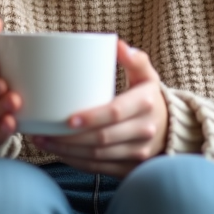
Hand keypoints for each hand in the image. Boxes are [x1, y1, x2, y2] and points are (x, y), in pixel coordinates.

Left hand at [30, 40, 168, 176]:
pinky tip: (59, 154)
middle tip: (41, 133)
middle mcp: (144, 131)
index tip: (66, 119)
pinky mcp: (131, 168)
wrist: (172, 128)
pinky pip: (100, 169)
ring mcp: (138, 153)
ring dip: (67, 152)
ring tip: (42, 142)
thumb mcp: (146, 75)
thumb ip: (133, 59)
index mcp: (144, 104)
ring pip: (98, 157)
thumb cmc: (148, 96)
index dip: (91, 118)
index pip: (114, 113)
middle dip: (69, 138)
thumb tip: (116, 44)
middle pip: (101, 138)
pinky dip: (77, 163)